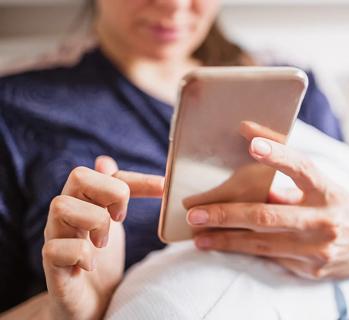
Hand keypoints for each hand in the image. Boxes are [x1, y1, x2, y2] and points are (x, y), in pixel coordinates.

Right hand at [42, 156, 162, 319]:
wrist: (89, 305)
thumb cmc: (100, 263)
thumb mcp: (112, 224)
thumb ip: (112, 195)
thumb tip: (105, 161)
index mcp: (85, 203)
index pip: (106, 173)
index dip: (137, 178)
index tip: (164, 188)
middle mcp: (67, 215)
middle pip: (78, 175)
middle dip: (110, 192)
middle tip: (121, 217)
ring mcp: (56, 237)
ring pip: (60, 205)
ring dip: (94, 221)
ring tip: (103, 244)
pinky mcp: (51, 265)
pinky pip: (55, 247)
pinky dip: (80, 255)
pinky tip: (90, 265)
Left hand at [187, 135, 348, 296]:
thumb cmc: (345, 209)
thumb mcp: (328, 190)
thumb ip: (293, 184)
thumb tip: (250, 168)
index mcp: (331, 192)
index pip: (303, 168)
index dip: (277, 154)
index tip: (251, 142)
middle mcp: (327, 221)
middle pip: (268, 216)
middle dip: (226, 214)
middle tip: (194, 212)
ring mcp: (319, 250)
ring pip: (262, 243)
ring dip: (225, 240)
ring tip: (198, 235)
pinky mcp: (311, 270)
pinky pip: (271, 259)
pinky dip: (243, 252)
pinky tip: (221, 248)